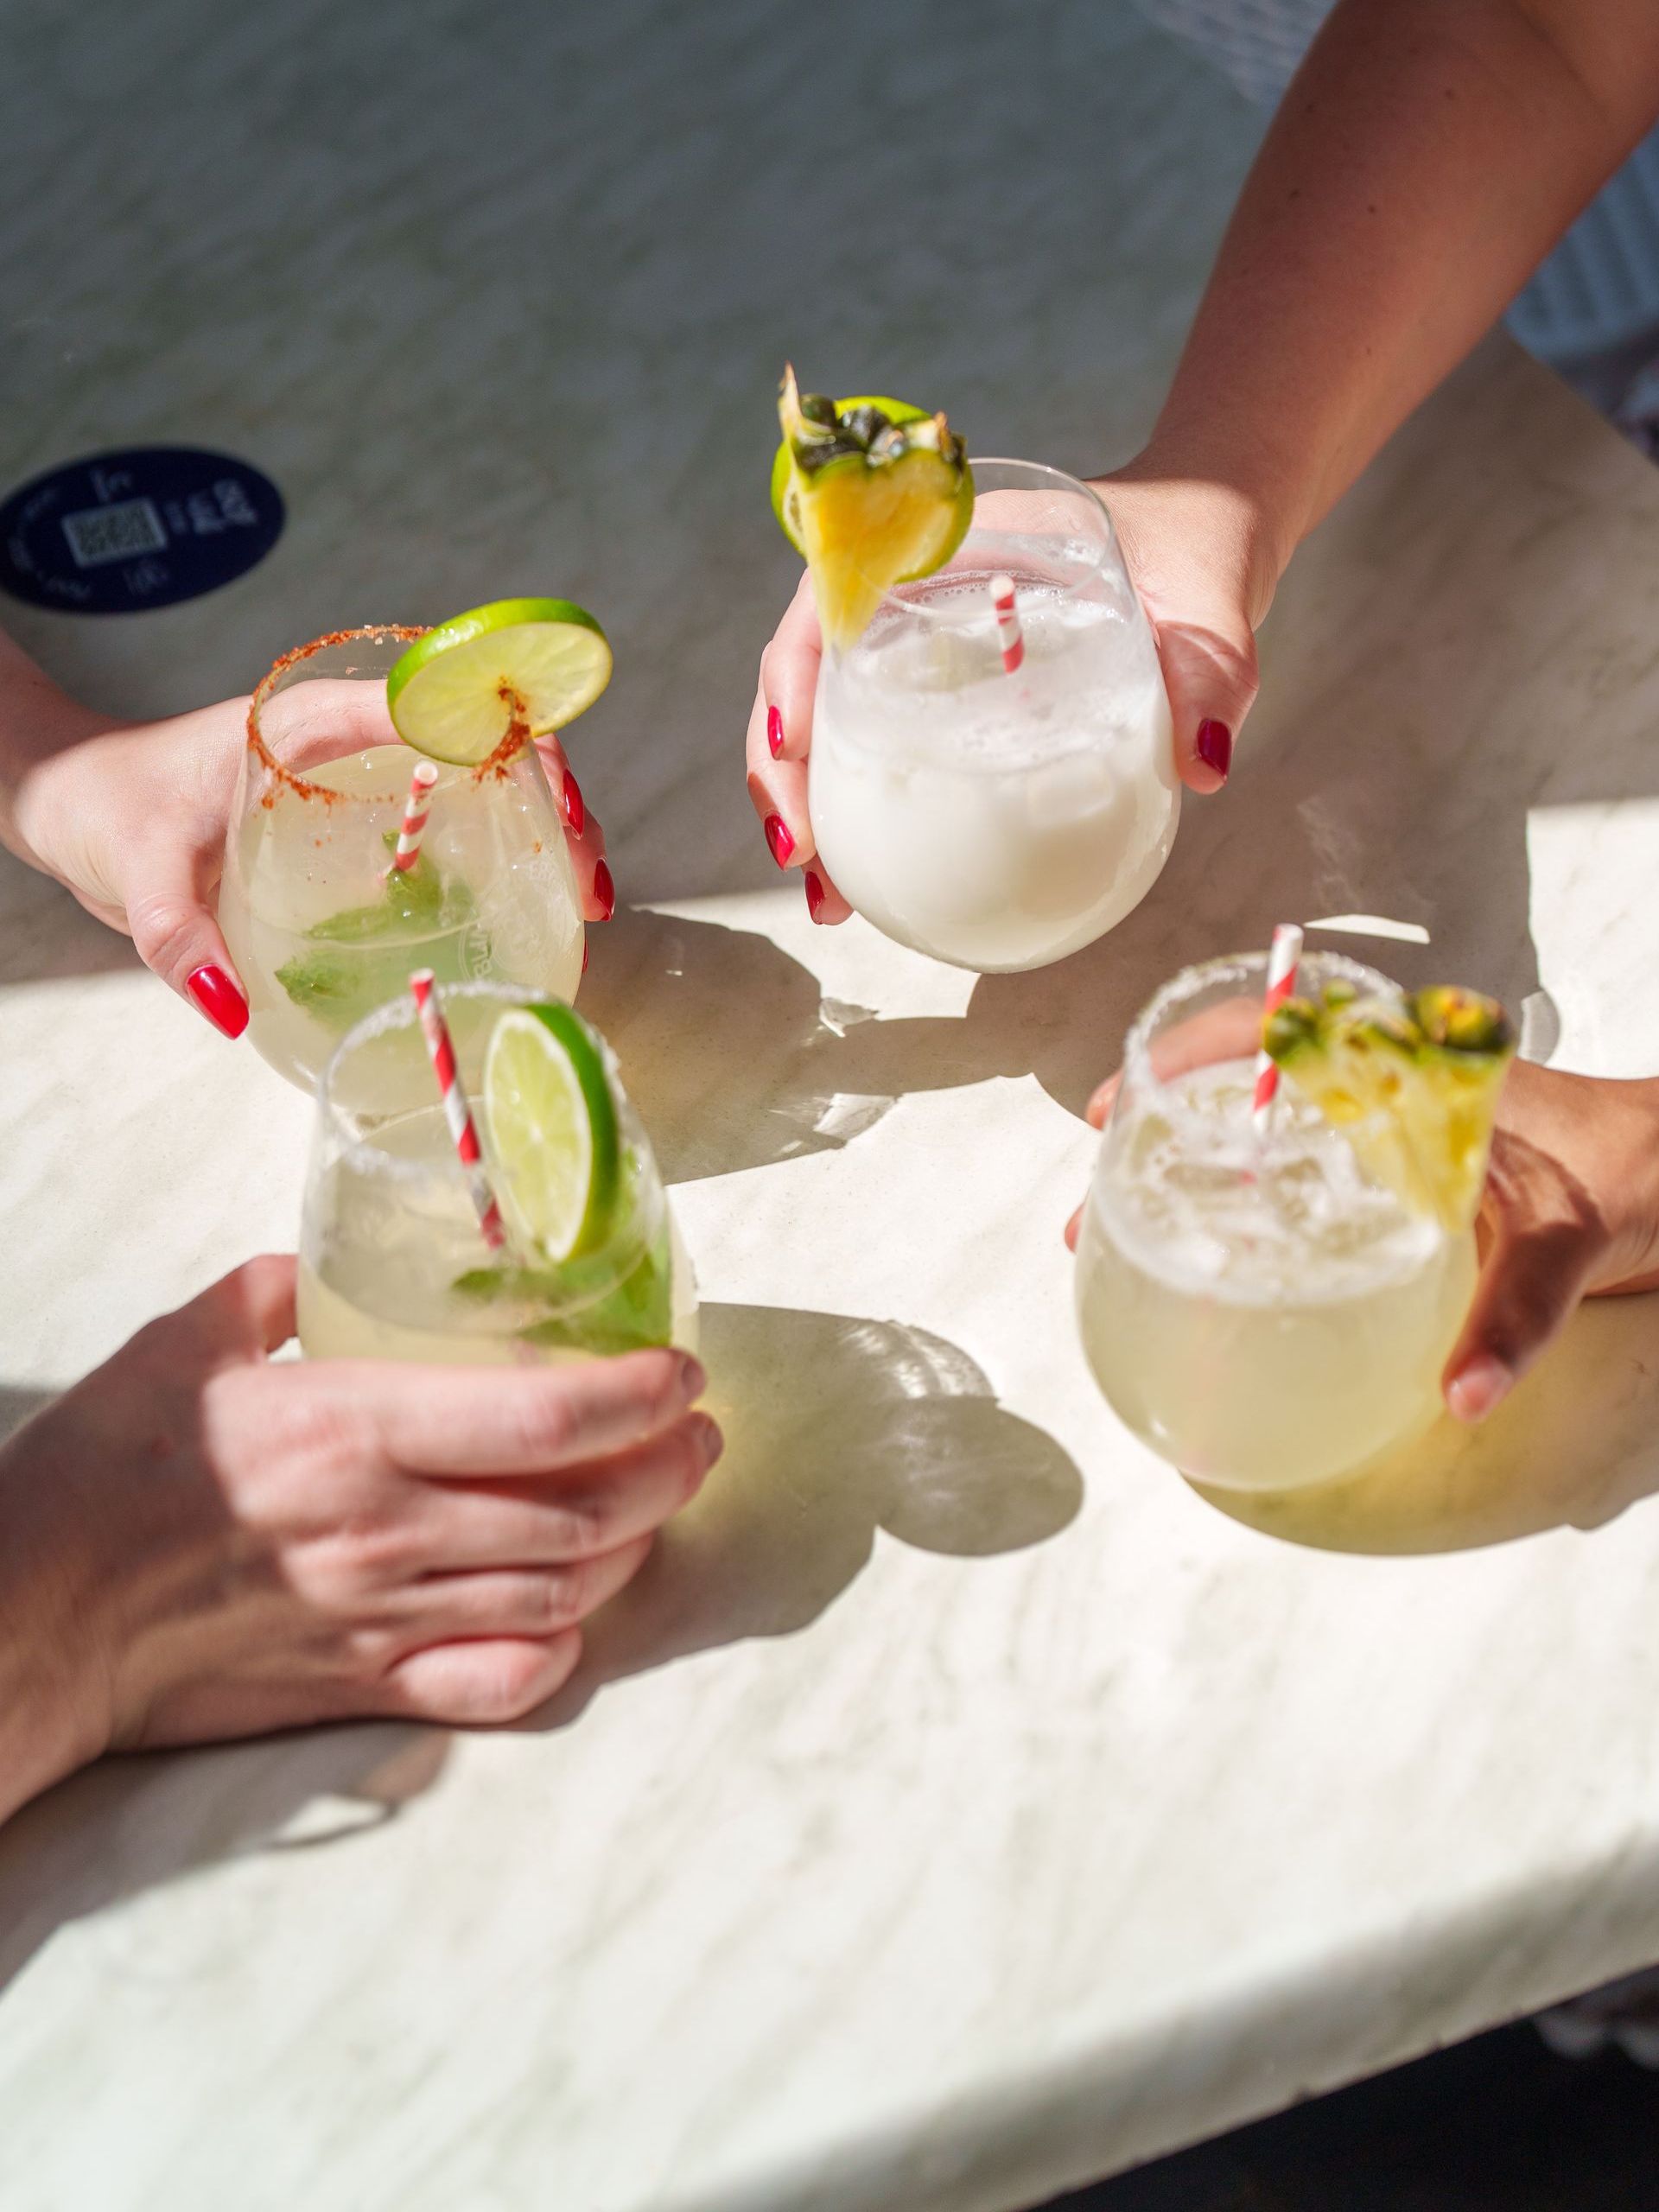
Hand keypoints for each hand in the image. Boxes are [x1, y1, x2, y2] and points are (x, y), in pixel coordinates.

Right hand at [0, 1257, 718, 1827]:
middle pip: (587, 1512)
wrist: (32, 1617)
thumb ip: (270, 1293)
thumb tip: (318, 1270)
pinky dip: (558, 1651)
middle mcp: (391, 1530)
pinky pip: (499, 1684)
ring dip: (635, 1547)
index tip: (682, 1370)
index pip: (547, 1419)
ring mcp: (386, 1618)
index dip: (639, 1396)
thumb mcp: (182, 1343)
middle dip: (672, 1470)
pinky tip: (572, 1615)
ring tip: (659, 1501)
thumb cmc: (99, 1471)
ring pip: (563, 1593)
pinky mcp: (365, 1688)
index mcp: (355, 1430)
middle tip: (700, 1433)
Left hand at [6, 683, 612, 1039]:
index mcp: (310, 717)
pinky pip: (448, 818)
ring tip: (583, 902)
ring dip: (540, 828)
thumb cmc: (99, 806)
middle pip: (486, 741)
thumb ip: (175, 933)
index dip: (516, 748)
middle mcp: (350, 734)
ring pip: (480, 779)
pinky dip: (501, 854)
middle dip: (554, 800)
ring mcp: (359, 773)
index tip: (557, 816)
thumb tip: (227, 1006)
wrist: (67, 796)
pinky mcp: (356, 814)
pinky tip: (527, 913)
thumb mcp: (131, 870)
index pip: (442, 704)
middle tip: (590, 884)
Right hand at [743, 461, 1276, 923]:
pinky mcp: (943, 692)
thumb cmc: (1196, 552)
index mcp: (953, 536)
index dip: (796, 667)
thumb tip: (1202, 764)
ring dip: (812, 806)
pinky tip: (868, 889)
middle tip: (804, 859)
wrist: (1205, 543)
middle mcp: (916, 586)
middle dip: (784, 767)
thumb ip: (1209, 672)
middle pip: (808, 669)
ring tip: (828, 900)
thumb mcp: (1208, 605)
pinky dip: (862, 814)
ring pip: (830, 718)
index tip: (796, 746)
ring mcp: (922, 643)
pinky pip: (879, 746)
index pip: (836, 588)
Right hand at [1064, 1058, 1658, 1421]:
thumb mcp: (1569, 1242)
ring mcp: (1388, 1120)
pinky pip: (1304, 1156)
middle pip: (1246, 1076)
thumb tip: (1457, 1394)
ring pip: (1266, 1117)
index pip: (1277, 1031)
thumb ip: (1515, 1315)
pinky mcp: (1400, 1161)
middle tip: (1099, 1186)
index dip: (1186, 1056)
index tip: (1122, 1106)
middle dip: (1161, 1120)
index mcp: (1414, 1070)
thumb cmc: (1630, 1174)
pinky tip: (1217, 1242)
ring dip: (1196, 1153)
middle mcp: (1388, 1083)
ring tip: (1130, 1218)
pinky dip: (1248, 1184)